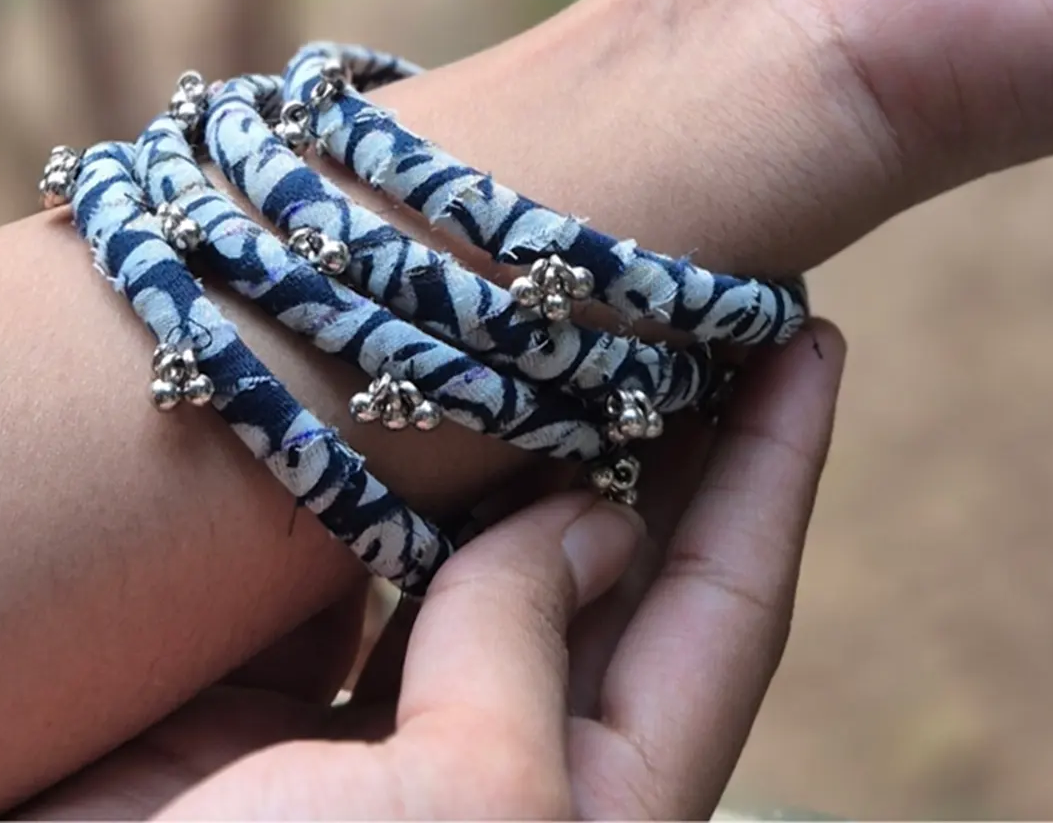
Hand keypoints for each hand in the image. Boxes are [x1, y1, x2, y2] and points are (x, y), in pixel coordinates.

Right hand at [14, 323, 845, 820]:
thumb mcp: (460, 817)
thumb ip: (526, 654)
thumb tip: (586, 527)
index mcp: (586, 818)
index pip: (720, 610)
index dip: (774, 466)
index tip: (810, 331)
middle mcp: (489, 775)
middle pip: (610, 565)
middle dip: (655, 428)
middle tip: (686, 284)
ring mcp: (362, 741)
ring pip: (468, 547)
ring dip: (503, 432)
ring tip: (543, 300)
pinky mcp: (241, 709)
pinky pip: (335, 559)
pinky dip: (361, 472)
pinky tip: (381, 379)